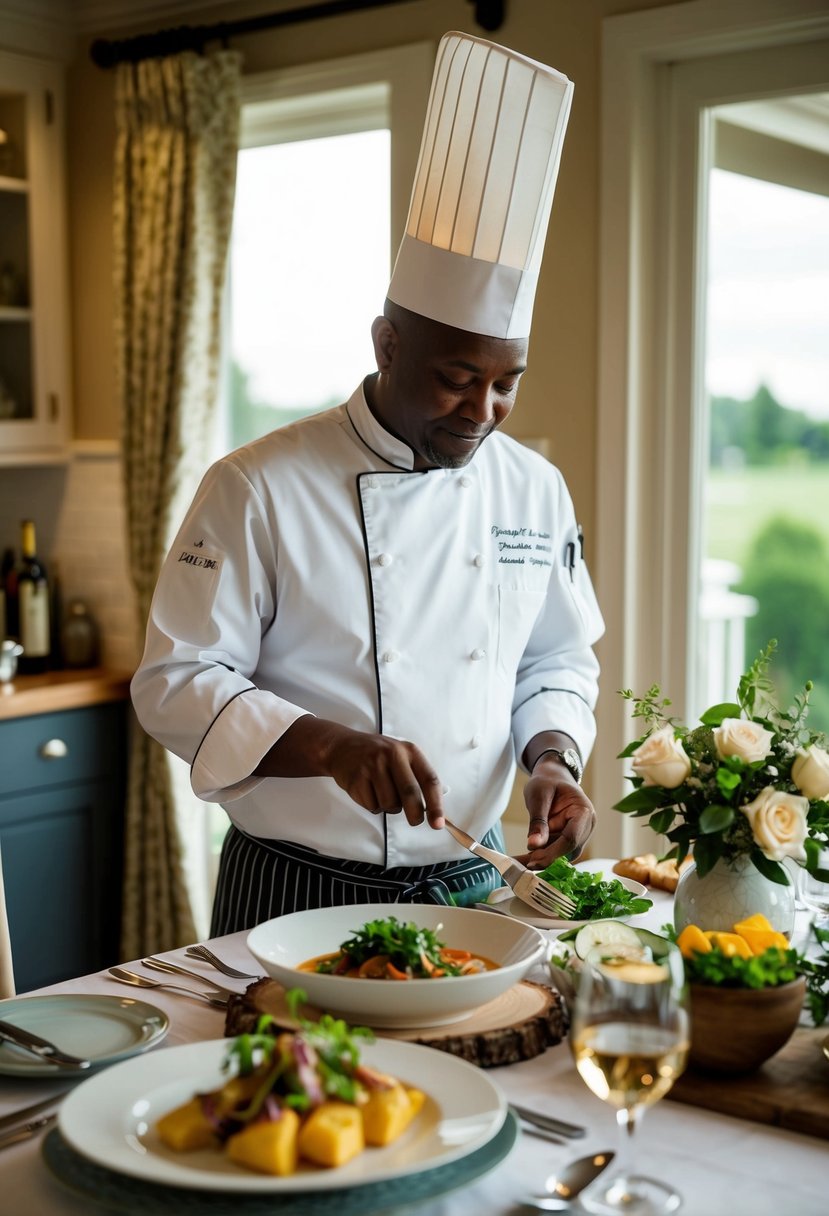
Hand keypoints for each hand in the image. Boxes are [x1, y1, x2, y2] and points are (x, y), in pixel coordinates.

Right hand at [323, 728, 445, 829]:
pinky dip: (372, 806)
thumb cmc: (378, 756)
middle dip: (415, 814)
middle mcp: (392, 755)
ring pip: (389, 803)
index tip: (438, 824)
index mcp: (409, 751)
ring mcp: (373, 765)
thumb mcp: (401, 756)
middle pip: (409, 793)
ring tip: (381, 794)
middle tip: (415, 821)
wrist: (342, 747)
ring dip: (389, 807)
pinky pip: (371, 805)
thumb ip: (417, 777)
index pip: (429, 780)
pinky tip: (368, 792)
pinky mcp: (357, 778)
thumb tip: (433, 809)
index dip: (436, 804)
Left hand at [513, 760, 595, 868]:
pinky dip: (539, 856)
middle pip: (568, 851)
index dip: (554, 852)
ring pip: (561, 856)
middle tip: (522, 864)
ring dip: (540, 860)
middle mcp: (585, 828)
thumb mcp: (539, 795)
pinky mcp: (566, 841)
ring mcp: (577, 836)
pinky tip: (522, 860)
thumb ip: (538, 820)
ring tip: (518, 862)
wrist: (552, 777)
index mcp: (584, 812)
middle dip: (545, 859)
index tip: (533, 860)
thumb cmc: (548, 781)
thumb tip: (534, 845)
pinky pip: (554, 853)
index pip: (572, 838)